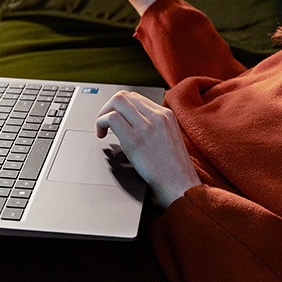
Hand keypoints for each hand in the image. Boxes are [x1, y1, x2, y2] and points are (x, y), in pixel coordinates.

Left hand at [96, 91, 201, 207]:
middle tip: (104, 123)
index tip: (116, 119)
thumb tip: (133, 124)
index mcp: (166, 115)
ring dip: (103, 113)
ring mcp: (146, 126)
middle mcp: (157, 116)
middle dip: (109, 107)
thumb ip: (155, 128)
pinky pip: (111, 118)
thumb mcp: (170, 139)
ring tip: (102, 129)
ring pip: (117, 101)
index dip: (121, 107)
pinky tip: (102, 136)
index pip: (137, 97)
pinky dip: (101, 123)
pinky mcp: (135, 139)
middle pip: (125, 95)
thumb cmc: (174, 170)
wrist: (180, 186)